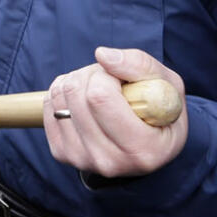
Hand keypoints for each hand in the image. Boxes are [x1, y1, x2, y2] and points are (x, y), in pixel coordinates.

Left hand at [43, 47, 187, 177]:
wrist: (147, 142)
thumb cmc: (161, 108)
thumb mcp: (167, 83)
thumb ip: (139, 65)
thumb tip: (101, 55)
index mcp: (142, 149)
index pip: (100, 96)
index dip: (107, 75)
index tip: (121, 79)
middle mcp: (110, 161)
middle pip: (76, 93)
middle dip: (91, 74)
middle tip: (109, 81)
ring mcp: (82, 160)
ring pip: (59, 97)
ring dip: (76, 80)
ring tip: (98, 89)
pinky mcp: (62, 154)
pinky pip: (49, 106)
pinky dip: (62, 92)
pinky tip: (82, 99)